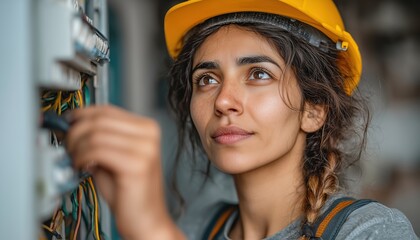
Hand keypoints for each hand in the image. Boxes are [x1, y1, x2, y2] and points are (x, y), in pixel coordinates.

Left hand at [66, 105, 182, 238]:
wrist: (146, 219)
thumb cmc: (129, 191)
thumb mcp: (112, 157)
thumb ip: (98, 139)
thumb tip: (72, 125)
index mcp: (147, 128)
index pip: (107, 110)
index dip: (82, 114)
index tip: (67, 122)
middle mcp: (149, 134)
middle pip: (99, 120)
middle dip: (75, 132)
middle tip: (67, 146)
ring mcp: (145, 149)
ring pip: (95, 134)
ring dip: (77, 147)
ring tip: (75, 160)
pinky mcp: (136, 164)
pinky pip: (97, 150)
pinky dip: (82, 157)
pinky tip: (82, 167)